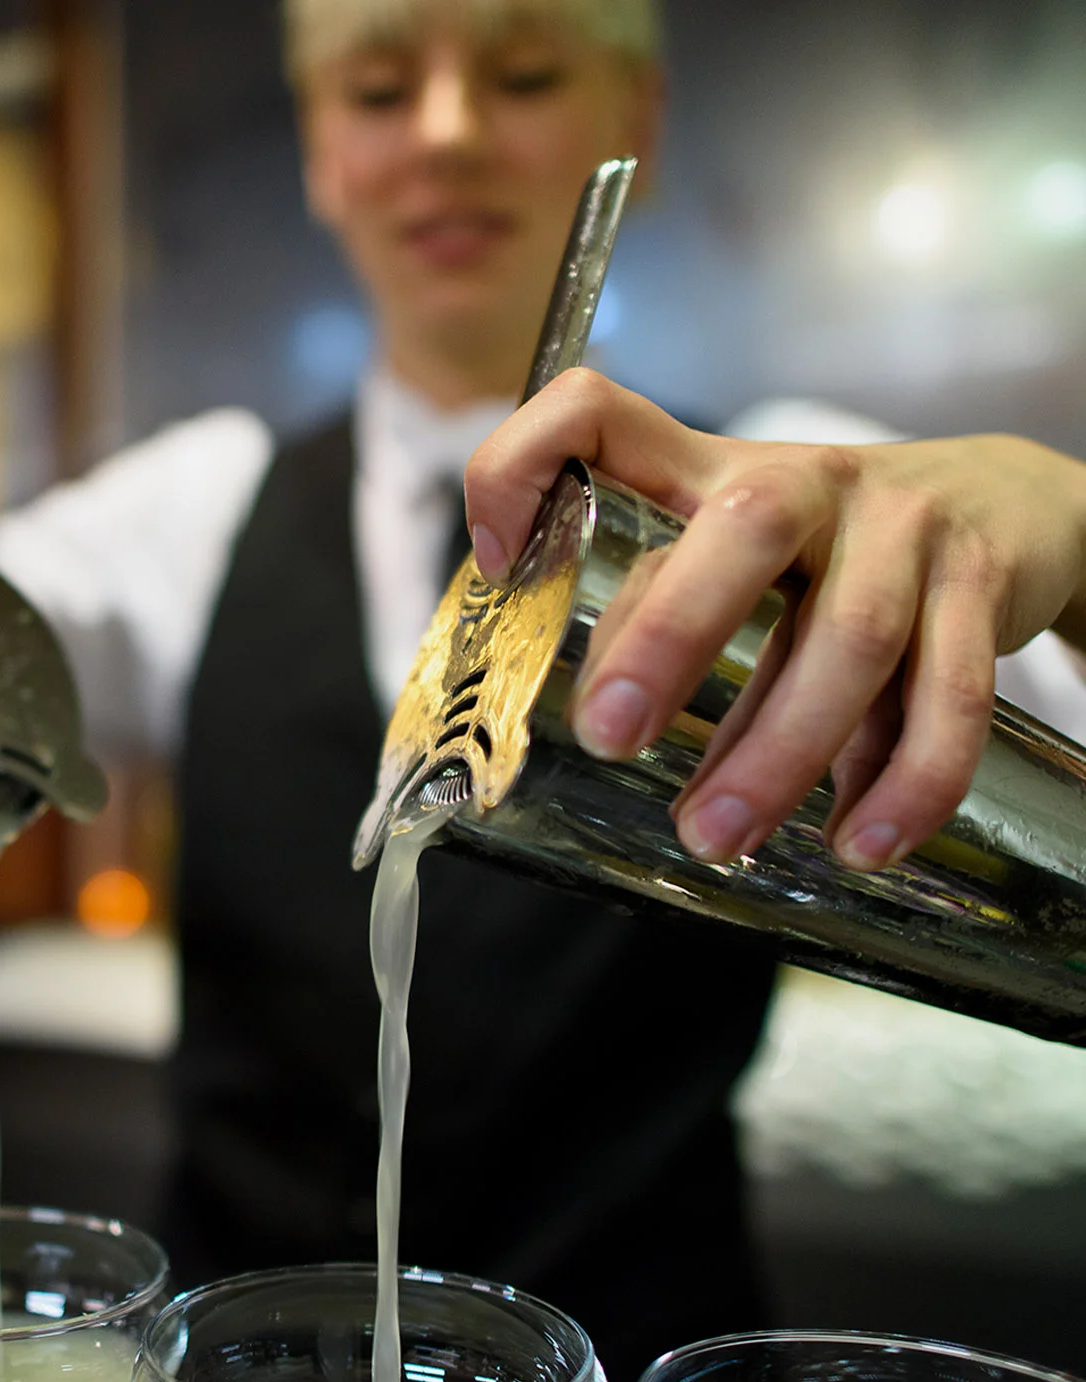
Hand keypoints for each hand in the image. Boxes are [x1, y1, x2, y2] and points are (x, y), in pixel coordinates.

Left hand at [463, 369, 1085, 870]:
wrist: (1013, 504)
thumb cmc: (831, 544)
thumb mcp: (734, 552)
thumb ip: (658, 606)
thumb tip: (592, 717)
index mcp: (715, 467)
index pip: (601, 415)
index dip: (526, 462)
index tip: (494, 558)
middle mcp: (809, 482)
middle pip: (742, 534)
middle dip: (670, 637)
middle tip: (607, 737)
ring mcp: (905, 529)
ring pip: (851, 637)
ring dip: (778, 751)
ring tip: (715, 837)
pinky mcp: (983, 587)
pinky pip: (950, 694)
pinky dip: (907, 779)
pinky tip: (860, 841)